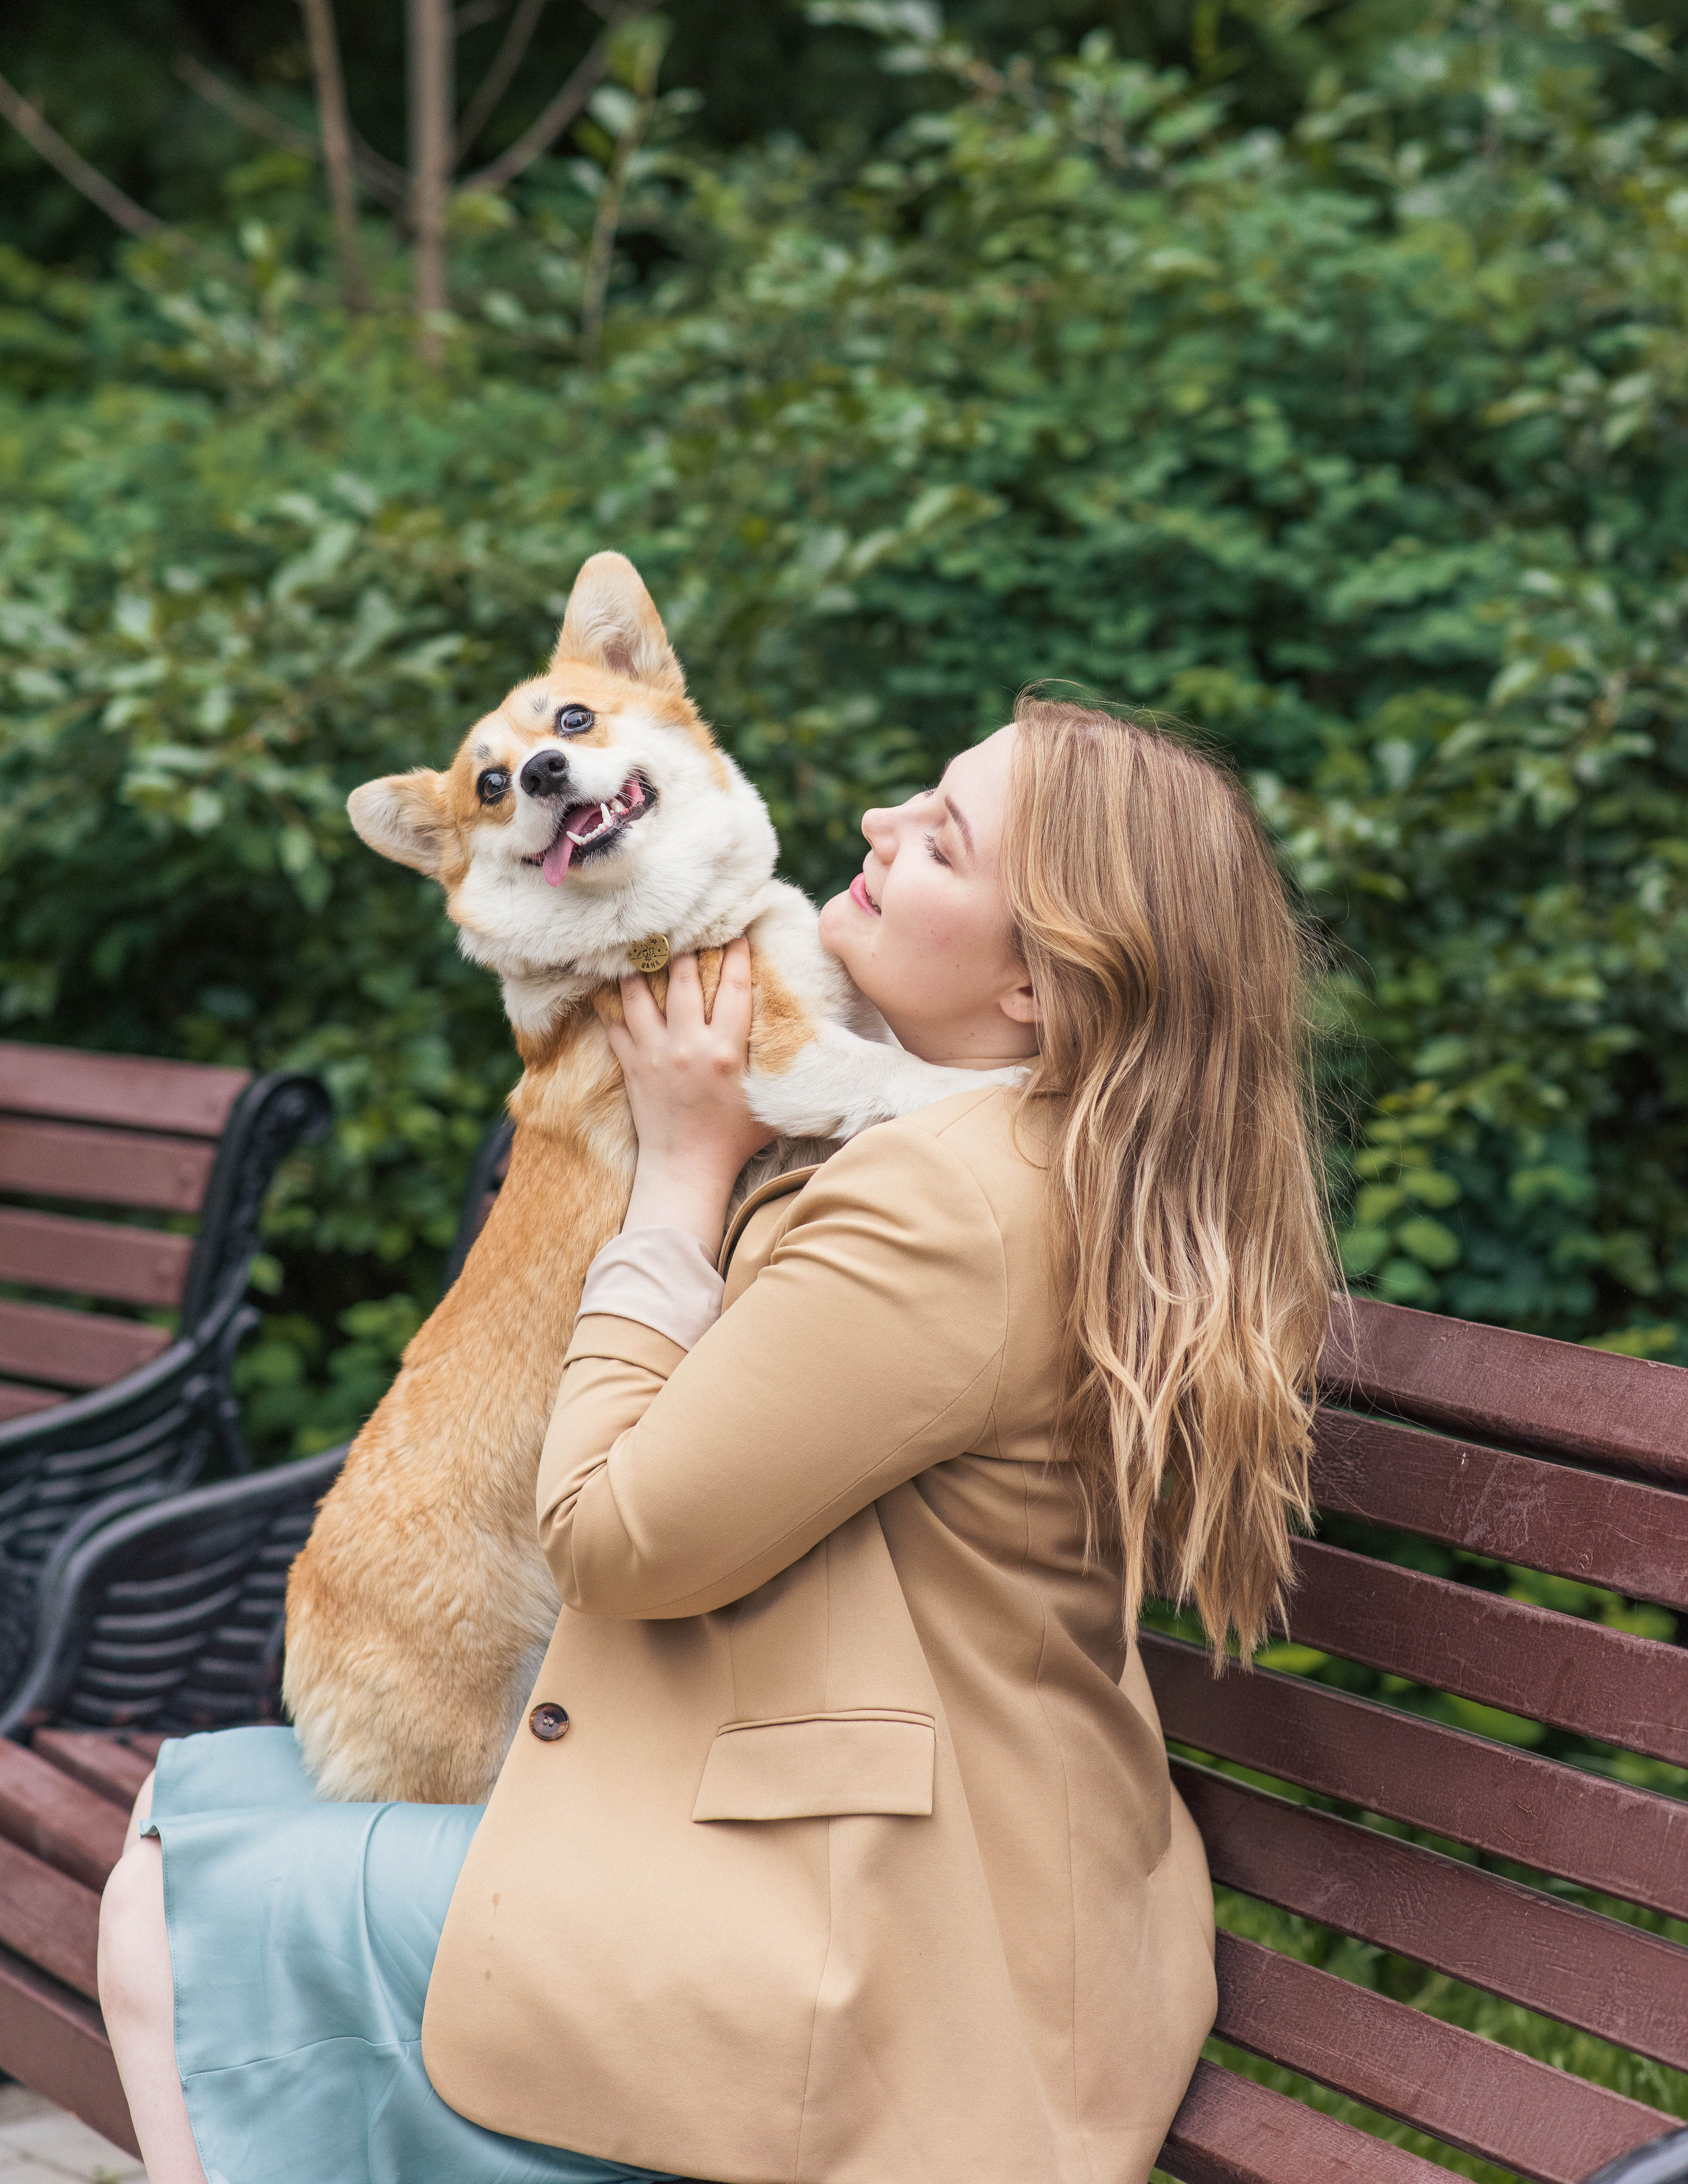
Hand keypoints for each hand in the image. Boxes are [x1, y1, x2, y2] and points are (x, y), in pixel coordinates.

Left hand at [605, 939, 774, 1252]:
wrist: (687, 1170)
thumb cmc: (736, 1140)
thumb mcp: (771, 1102)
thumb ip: (784, 1068)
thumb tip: (817, 1043)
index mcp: (726, 1052)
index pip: (734, 987)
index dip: (737, 953)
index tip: (738, 929)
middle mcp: (687, 1046)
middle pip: (682, 978)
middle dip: (688, 945)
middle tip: (689, 922)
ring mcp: (654, 1053)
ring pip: (639, 992)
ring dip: (642, 964)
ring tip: (645, 941)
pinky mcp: (631, 1064)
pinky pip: (613, 1021)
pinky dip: (610, 1000)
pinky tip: (610, 979)